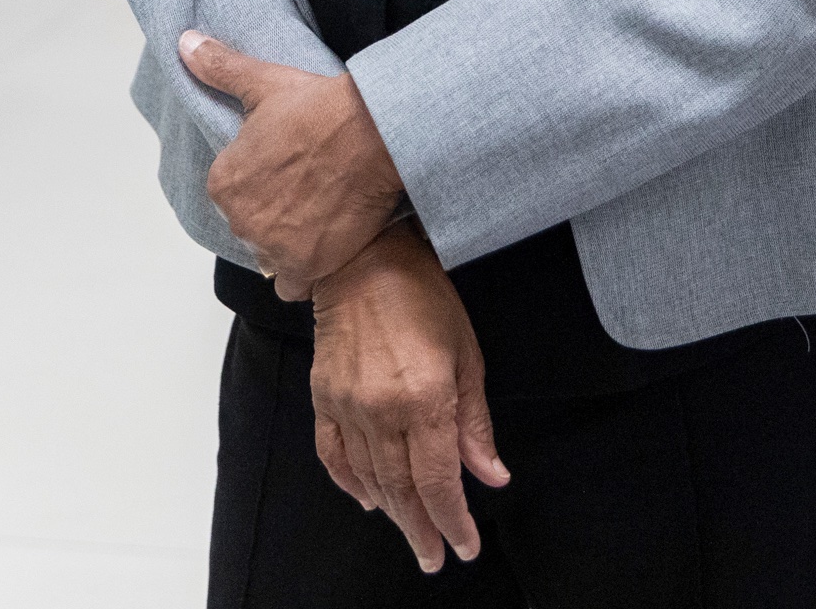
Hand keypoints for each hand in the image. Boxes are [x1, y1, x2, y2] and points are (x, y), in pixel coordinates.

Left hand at [182, 29, 404, 295]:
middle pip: (253, 223)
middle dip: (275, 212)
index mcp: (223, 182)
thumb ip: (219, 68)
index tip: (288, 165)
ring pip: (272, 252)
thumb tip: (185, 43)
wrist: (374, 134)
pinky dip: (304, 272)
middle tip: (308, 187)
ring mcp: (273, 247)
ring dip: (290, 241)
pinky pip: (292, 284)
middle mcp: (240, 220)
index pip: (234, 191)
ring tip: (321, 215)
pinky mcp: (306, 267)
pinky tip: (324, 247)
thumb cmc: (318, 108)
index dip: (262, 179)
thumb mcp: (263, 82)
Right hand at [309, 223, 509, 571]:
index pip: (437, 481)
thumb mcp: (467, 354)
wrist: (363, 258)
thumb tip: (491, 476)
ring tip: (411, 534)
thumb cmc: (423, 296)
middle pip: (402, 490)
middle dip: (421, 529)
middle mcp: (382, 410)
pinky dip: (349, 483)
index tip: (464, 546)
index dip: (452, 520)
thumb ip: (475, 422)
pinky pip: (333, 454)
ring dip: (391, 513)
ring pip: (369, 478)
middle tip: (434, 557)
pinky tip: (367, 499)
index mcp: (424, 399)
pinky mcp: (324, 396)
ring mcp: (348, 405)